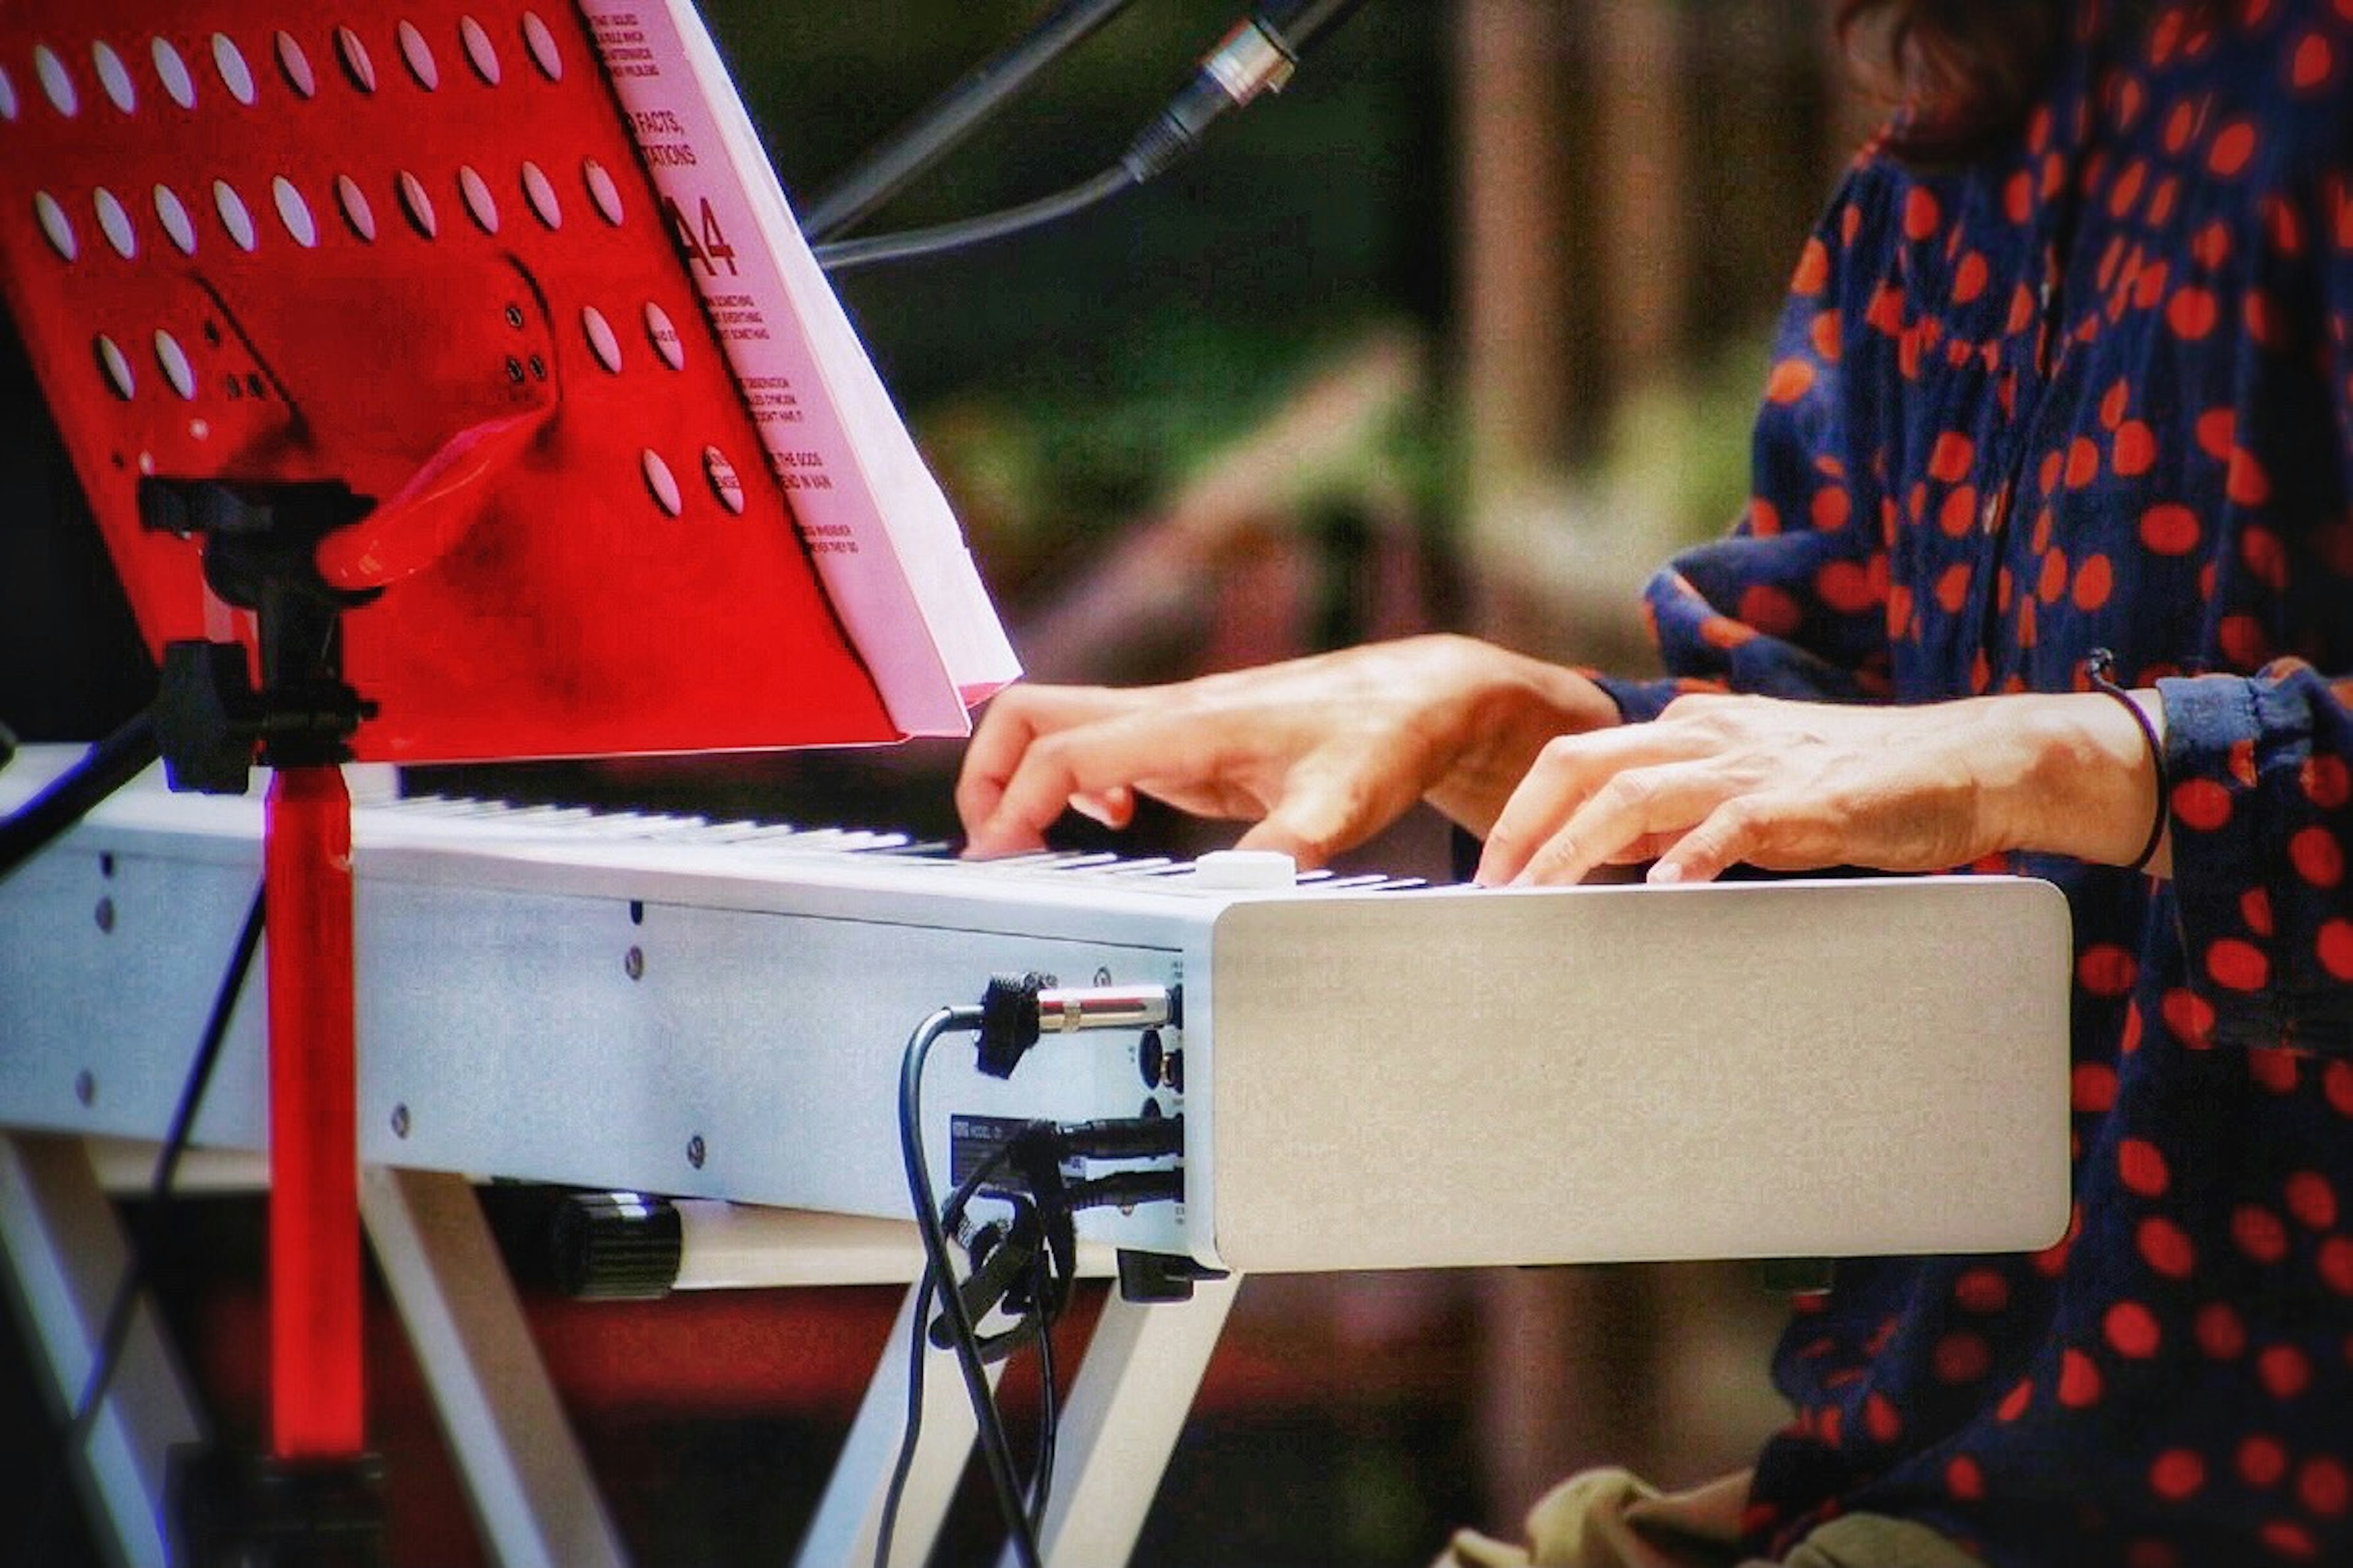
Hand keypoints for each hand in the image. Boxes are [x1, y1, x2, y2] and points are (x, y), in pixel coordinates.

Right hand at [956, 635, 1619, 865]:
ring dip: (1025, 780)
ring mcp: (1173, 724)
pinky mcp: (1188, 741)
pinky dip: (1074, 784)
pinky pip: (1100, 749)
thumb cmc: (1390, 734)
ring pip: (1058, 728)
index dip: (1014, 802)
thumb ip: (1290, 843)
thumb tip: (1240, 889)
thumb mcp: (1347, 800)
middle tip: (997, 852)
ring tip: (1034, 848)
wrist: (1428, 694)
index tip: (998, 861)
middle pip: (1030, 717)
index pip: (1065, 750)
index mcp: (1191, 723)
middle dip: (990, 778)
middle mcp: (1169, 714)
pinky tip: (1112, 825)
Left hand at [1473, 690, 2165, 885]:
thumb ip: (1678, 811)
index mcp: (1690, 729)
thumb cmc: (1856, 783)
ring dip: (1575, 848)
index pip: (1577, 757)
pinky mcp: (1805, 800)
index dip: (1522, 812)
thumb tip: (1606, 851)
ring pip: (1634, 793)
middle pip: (1582, 764)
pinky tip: (1660, 893)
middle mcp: (1709, 735)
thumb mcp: (1747, 788)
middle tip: (1488, 890)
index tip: (1489, 872)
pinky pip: (1730, 825)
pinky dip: (1689, 857)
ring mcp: (1754, 764)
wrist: (1965, 763)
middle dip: (1523, 826)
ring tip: (1538, 899)